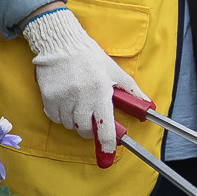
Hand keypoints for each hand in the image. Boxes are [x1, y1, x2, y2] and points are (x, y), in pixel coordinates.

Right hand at [23, 7, 142, 154]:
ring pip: (69, 125)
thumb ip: (131, 90)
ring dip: (75, 121)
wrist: (63, 45)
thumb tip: (147, 105)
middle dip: (90, 129)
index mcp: (100, 91)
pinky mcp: (48, 99)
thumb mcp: (115, 71)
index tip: (110, 150)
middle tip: (92, 119)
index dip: (107, 140)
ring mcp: (63, 99)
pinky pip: (55, 118)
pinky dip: (61, 116)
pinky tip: (66, 103)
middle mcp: (81, 98)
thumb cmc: (91, 58)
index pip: (105, 123)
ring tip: (79, 105)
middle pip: (84, 129)